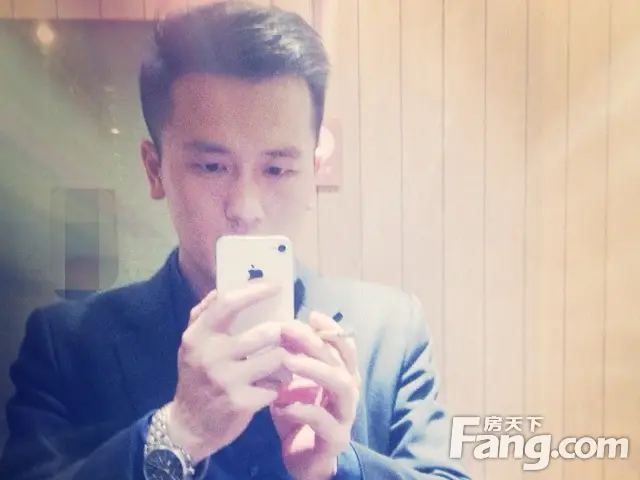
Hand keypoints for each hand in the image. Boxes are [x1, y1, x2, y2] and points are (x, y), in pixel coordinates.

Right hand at [166, 282, 288, 462]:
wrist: (189, 426)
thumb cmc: (196, 376)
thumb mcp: (193, 344)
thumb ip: (205, 313)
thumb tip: (222, 286)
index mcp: (198, 336)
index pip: (227, 304)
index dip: (254, 292)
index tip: (275, 286)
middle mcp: (210, 356)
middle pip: (265, 332)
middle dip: (281, 332)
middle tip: (287, 333)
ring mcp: (226, 381)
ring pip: (277, 358)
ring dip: (284, 358)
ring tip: (281, 359)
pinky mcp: (242, 403)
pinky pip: (276, 384)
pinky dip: (279, 383)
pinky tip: (272, 384)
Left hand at [271, 312, 360, 479]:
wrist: (306, 461)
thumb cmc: (299, 418)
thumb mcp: (294, 385)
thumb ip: (292, 362)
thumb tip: (277, 329)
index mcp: (342, 376)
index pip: (344, 346)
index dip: (332, 329)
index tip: (311, 314)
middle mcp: (349, 392)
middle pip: (340, 361)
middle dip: (315, 342)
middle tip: (289, 330)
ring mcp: (345, 415)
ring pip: (341, 385)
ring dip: (315, 370)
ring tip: (288, 361)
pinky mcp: (336, 439)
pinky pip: (323, 421)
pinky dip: (302, 409)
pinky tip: (280, 404)